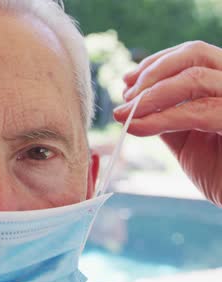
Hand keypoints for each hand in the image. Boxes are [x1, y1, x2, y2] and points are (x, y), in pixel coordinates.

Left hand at [114, 41, 221, 206]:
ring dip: (150, 95)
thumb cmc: (219, 170)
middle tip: (126, 96)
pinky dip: (161, 118)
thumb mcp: (185, 137)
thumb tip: (132, 100)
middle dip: (152, 72)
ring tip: (125, 114)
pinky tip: (136, 127)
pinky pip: (198, 111)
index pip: (193, 54)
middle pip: (195, 54)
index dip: (156, 63)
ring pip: (194, 78)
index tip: (127, 80)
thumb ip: (165, 115)